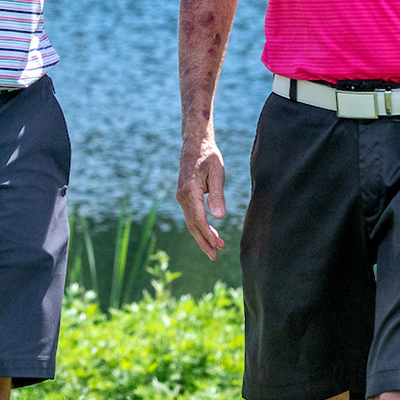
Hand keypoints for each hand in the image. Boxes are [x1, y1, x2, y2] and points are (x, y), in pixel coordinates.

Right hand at [176, 131, 226, 260]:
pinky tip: (209, 233)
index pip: (198, 219)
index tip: (219, 245)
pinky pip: (191, 216)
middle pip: (192, 225)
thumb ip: (217, 195)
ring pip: (191, 222)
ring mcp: (181, 197)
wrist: (195, 144)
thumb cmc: (208, 156)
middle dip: (204, 241)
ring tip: (214, 249)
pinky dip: (199, 227)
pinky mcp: (184, 196)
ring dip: (202, 236)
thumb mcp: (217, 173)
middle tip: (215, 256)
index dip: (208, 234)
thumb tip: (218, 217)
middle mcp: (182, 196)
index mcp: (189, 191)